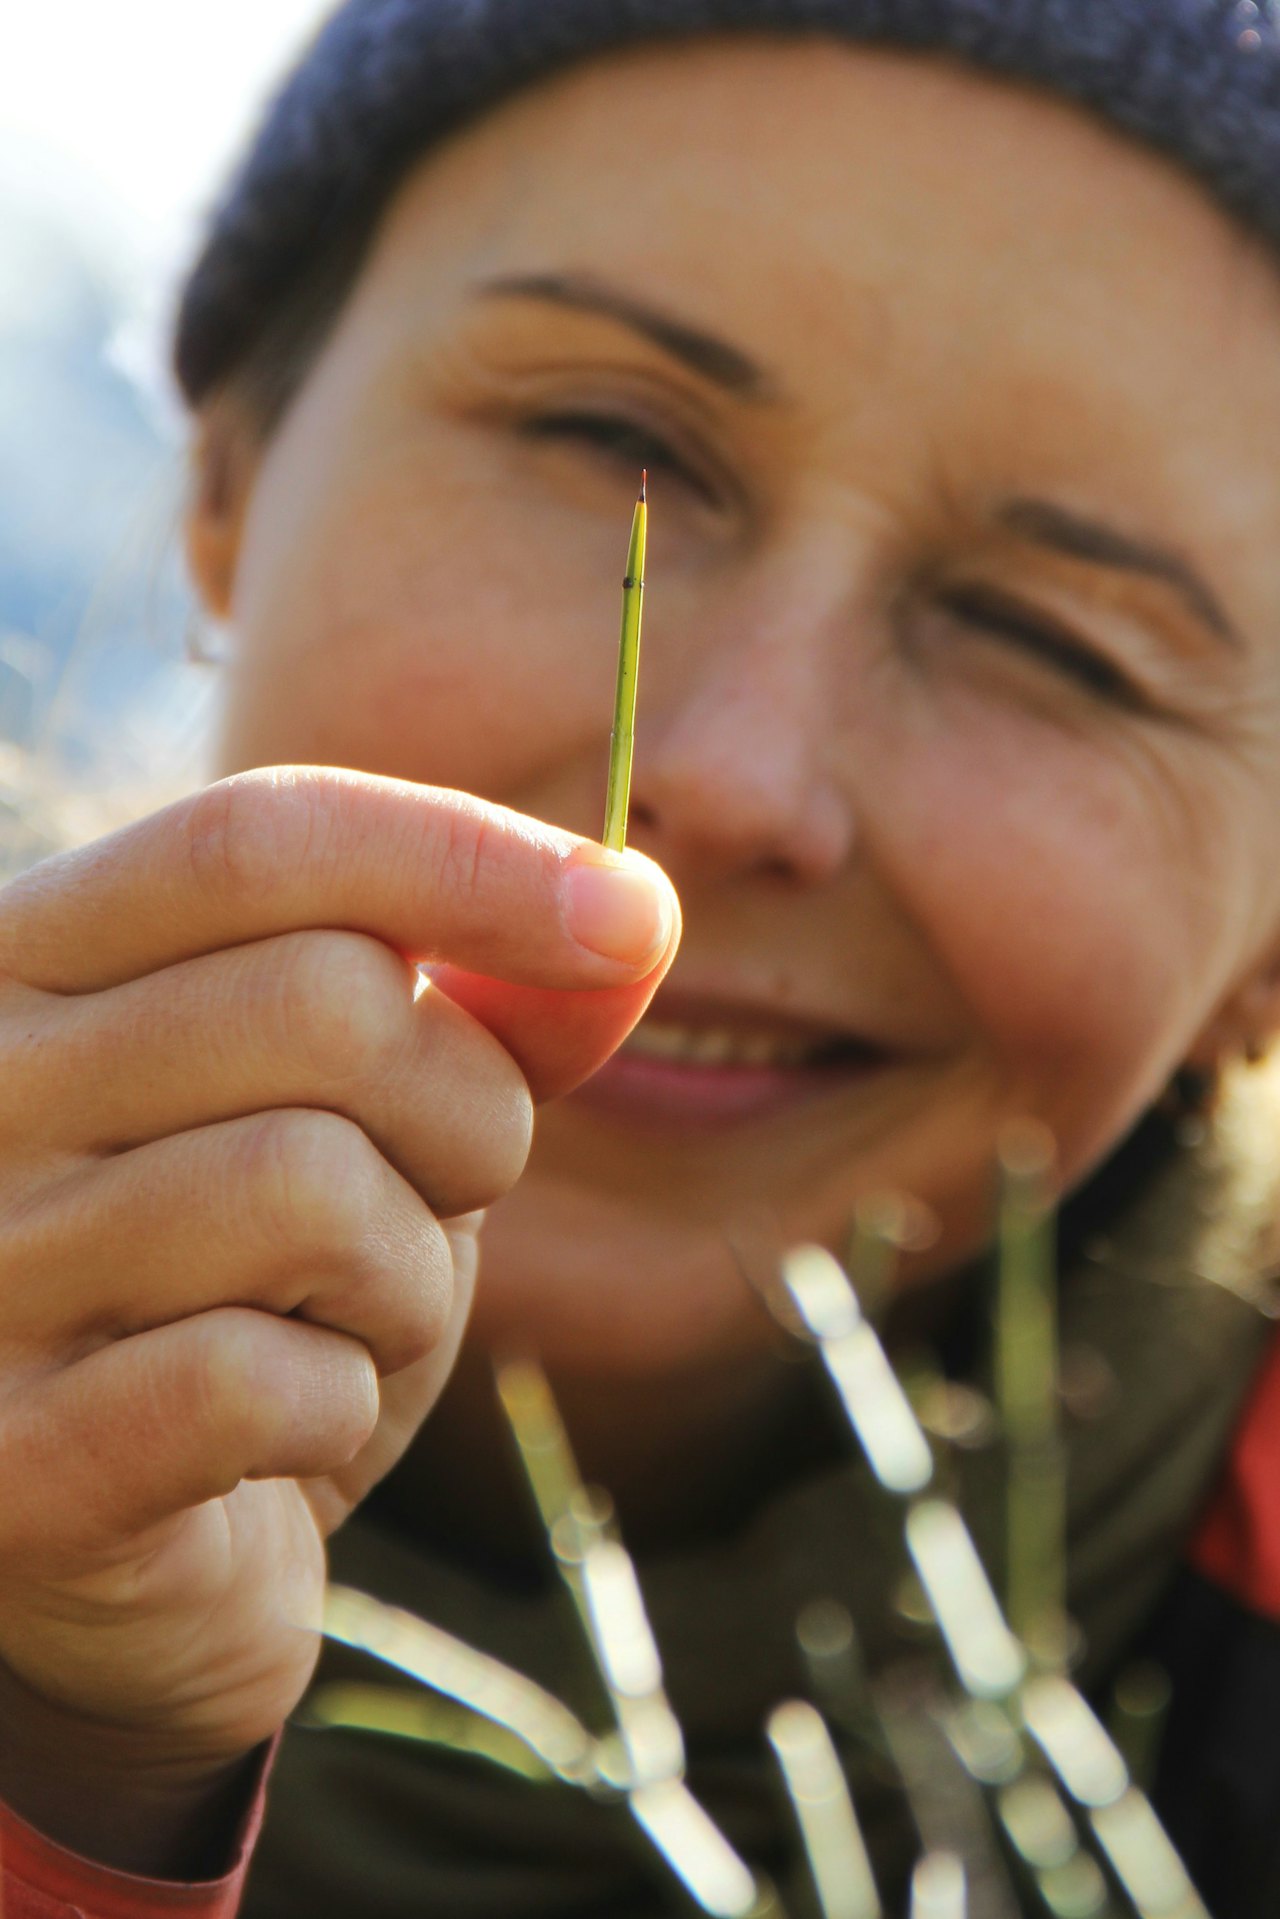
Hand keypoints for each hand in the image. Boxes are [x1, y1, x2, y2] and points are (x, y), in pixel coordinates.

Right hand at [0, 767, 676, 1867]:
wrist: (133, 1554)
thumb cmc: (260, 1294)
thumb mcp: (373, 1123)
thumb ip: (480, 1011)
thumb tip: (634, 911)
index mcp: (31, 961)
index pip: (257, 838)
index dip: (465, 856)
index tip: (630, 915)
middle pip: (321, 1004)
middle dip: (467, 1111)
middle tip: (444, 1198)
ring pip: (310, 1189)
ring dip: (407, 1281)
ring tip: (344, 1329)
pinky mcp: (9, 1467)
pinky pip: (258, 1381)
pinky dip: (337, 1409)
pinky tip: (284, 1433)